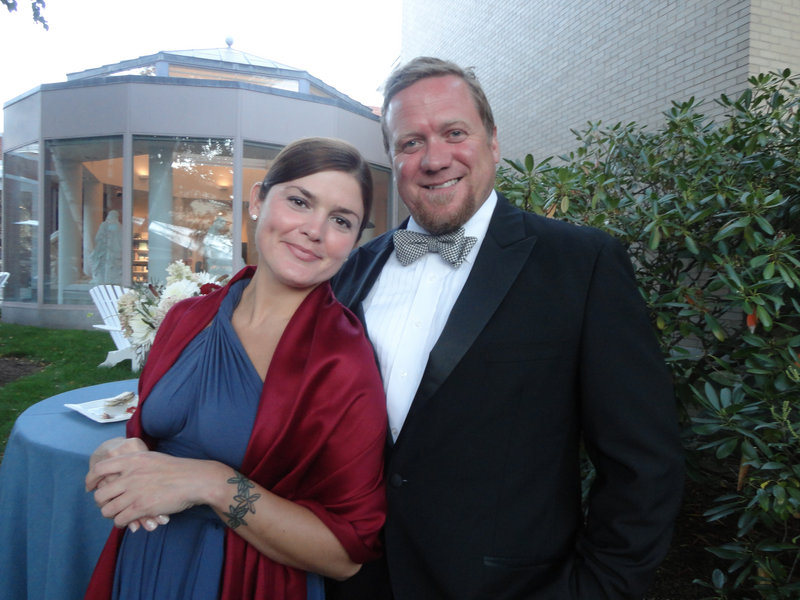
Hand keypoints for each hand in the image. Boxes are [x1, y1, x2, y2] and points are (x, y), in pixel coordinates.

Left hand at [89, 451, 223, 529]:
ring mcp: (134, 492)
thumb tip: (121, 471)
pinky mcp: (141, 507)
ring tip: (119, 515)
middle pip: (100, 494)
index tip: (91, 487)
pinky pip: (120, 520)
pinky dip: (121, 523)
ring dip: (111, 515)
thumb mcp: (152, 457)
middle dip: (102, 503)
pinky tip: (128, 521)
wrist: (194, 480)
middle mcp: (129, 475)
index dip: (91, 479)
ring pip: (107, 510)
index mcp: (132, 460)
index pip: (100, 468)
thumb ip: (135, 463)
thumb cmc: (177, 469)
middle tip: (109, 505)